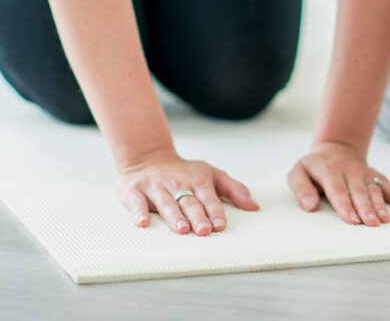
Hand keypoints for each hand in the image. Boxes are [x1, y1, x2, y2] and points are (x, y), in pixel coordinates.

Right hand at [116, 152, 258, 234]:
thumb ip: (233, 189)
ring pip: (166, 203)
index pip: (209, 197)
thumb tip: (254, 206)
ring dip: (174, 216)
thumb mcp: (211, 174)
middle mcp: (177, 184)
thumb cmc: (184, 172)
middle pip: (189, 202)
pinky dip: (139, 212)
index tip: (220, 225)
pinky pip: (137, 202)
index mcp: (198, 180)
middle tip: (203, 231)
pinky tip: (142, 223)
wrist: (147, 157)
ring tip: (181, 229)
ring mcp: (156, 187)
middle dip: (197, 216)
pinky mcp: (135, 191)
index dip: (215, 211)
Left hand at [287, 140, 389, 225]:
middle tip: (370, 224)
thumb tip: (309, 206)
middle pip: (358, 191)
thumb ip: (300, 189)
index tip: (351, 220)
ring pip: (374, 190)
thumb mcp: (297, 172)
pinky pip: (389, 186)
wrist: (335, 149)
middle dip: (365, 208)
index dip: (344, 205)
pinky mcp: (375, 176)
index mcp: (328, 170)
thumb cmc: (314, 167)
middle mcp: (349, 170)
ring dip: (380, 206)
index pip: (337, 189)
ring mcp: (364, 173)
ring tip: (385, 221)